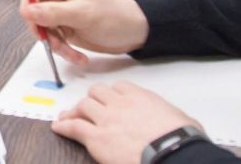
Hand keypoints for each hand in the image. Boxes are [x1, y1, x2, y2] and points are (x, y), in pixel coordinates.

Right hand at [20, 0, 148, 65]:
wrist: (134, 33)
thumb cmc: (114, 17)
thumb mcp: (83, 14)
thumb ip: (54, 12)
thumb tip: (27, 11)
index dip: (29, 5)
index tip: (34, 23)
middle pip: (34, 11)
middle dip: (44, 31)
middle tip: (55, 43)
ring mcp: (62, 13)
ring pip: (43, 29)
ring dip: (55, 45)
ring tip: (72, 54)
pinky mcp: (66, 28)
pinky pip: (54, 40)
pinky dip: (63, 50)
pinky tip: (78, 57)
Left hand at [51, 82, 201, 163]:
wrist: (172, 153)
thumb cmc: (181, 139)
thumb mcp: (182, 119)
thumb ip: (170, 116)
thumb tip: (181, 123)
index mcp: (140, 97)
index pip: (118, 87)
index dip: (111, 93)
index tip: (108, 98)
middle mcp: (120, 103)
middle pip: (97, 92)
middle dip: (91, 99)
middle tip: (86, 107)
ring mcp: (106, 119)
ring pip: (83, 106)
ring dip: (74, 111)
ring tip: (68, 116)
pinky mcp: (96, 138)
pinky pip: (74, 127)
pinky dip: (64, 126)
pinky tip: (58, 127)